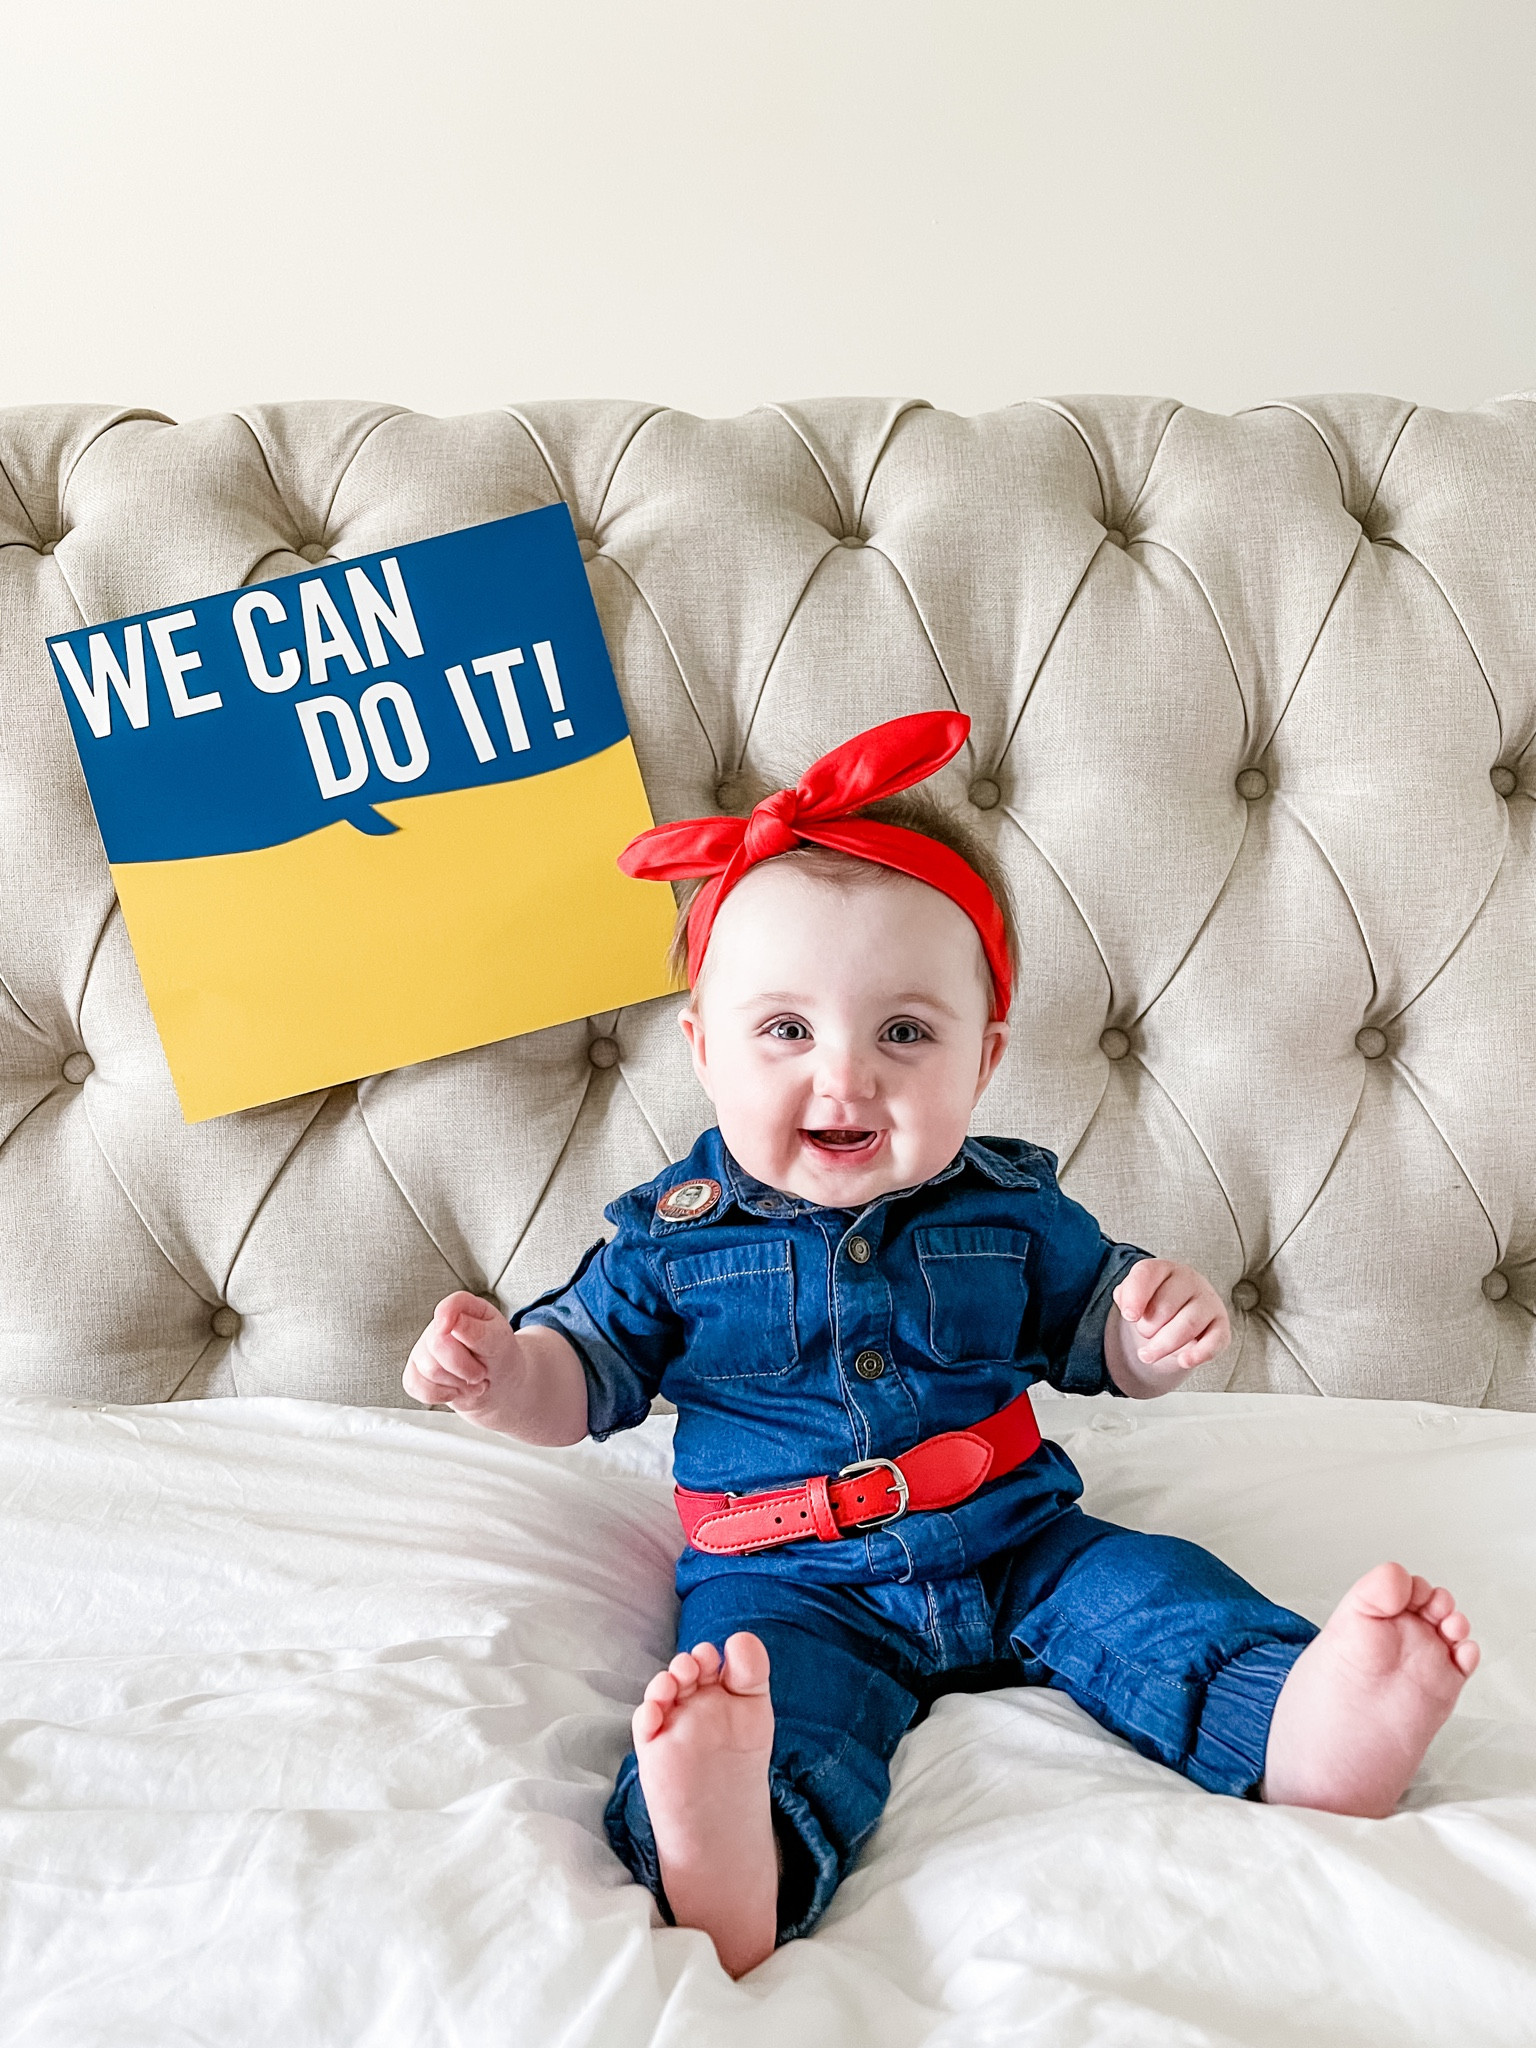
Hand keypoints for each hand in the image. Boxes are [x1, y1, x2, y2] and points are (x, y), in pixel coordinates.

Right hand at [403, 1290, 515, 1414]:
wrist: (495, 1385)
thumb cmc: (498, 1357)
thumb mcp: (499, 1343)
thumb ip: (478, 1332)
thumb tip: (455, 1321)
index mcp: (466, 1309)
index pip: (452, 1305)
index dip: (447, 1315)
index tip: (449, 1329)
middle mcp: (440, 1325)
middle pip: (438, 1344)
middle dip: (465, 1367)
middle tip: (481, 1371)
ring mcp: (424, 1348)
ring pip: (429, 1370)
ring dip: (458, 1384)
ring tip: (471, 1380)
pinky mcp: (415, 1372)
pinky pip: (416, 1386)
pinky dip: (440, 1395)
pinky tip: (455, 1390)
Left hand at [1108, 1259, 1229, 1396]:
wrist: (1182, 1311)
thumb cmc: (1154, 1301)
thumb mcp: (1134, 1295)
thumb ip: (1125, 1296)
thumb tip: (1130, 1309)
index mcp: (1164, 1269)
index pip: (1147, 1274)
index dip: (1135, 1296)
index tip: (1129, 1317)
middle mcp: (1189, 1281)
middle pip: (1166, 1306)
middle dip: (1148, 1327)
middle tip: (1143, 1333)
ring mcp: (1208, 1303)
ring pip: (1188, 1324)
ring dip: (1164, 1345)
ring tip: (1147, 1355)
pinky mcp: (1221, 1326)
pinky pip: (1214, 1341)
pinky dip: (1199, 1354)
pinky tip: (1183, 1361)